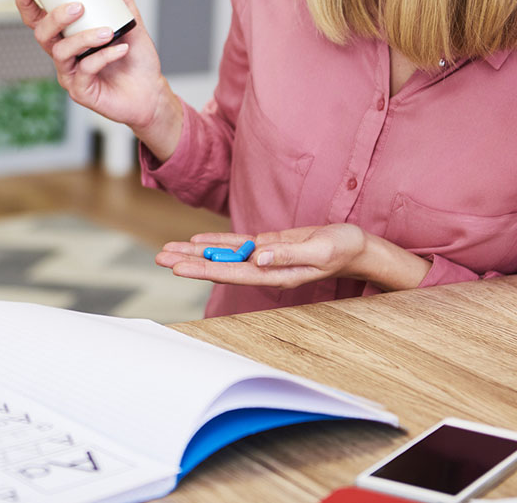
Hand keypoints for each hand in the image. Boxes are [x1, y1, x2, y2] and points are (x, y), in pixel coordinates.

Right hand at [16, 0, 182, 157]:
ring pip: (61, 52)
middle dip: (55, 17)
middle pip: (42, 34)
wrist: (151, 90)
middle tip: (79, 7)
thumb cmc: (135, 59)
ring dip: (84, 37)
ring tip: (108, 31)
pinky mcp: (81, 92)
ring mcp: (70, 75)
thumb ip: (122, 0)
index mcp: (67, 37)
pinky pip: (85, 70)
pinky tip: (122, 49)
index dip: (26, 3)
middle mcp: (64, 55)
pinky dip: (104, 56)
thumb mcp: (130, 22)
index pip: (38, 19)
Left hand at [155, 225, 430, 290]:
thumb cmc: (343, 248)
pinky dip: (216, 242)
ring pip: (224, 255)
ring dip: (196, 253)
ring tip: (167, 250)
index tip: (179, 268)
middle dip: (190, 262)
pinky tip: (196, 241)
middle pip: (220, 266)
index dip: (204, 269)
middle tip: (159, 258)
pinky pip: (236, 245)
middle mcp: (265, 269)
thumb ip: (289, 254)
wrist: (357, 247)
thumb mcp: (321, 249)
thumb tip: (257, 257)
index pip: (232, 273)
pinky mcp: (268, 246)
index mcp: (276, 274)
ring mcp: (265, 258)